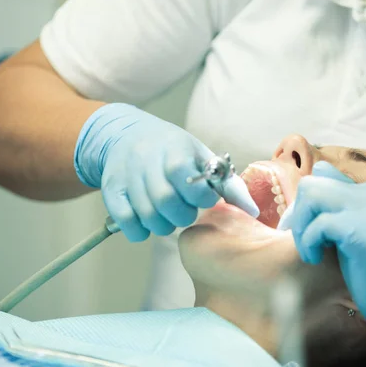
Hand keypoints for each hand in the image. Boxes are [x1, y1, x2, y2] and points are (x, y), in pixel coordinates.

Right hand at [74, 103, 256, 241]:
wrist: (125, 135)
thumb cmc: (174, 151)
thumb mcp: (201, 156)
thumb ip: (227, 184)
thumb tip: (253, 211)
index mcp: (174, 149)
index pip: (184, 176)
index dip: (200, 195)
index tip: (205, 198)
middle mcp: (146, 162)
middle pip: (166, 202)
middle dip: (183, 216)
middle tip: (187, 211)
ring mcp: (127, 178)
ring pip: (147, 216)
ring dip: (164, 226)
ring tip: (169, 217)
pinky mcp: (112, 192)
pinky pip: (125, 222)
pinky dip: (140, 231)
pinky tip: (149, 223)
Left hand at [279, 161, 365, 353]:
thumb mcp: (348, 229)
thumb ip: (333, 207)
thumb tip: (304, 189)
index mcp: (365, 190)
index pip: (321, 172)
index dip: (303, 201)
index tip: (303, 227)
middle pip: (310, 184)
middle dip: (297, 215)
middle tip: (305, 243)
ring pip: (311, 197)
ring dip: (301, 228)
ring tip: (310, 251)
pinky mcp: (365, 232)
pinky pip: (319, 226)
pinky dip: (309, 244)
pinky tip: (316, 259)